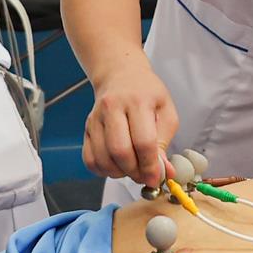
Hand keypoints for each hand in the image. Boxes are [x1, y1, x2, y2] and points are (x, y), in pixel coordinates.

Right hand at [83, 63, 178, 186]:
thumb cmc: (146, 93)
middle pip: (119, 151)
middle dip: (134, 172)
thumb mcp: (166, 111)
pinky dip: (103, 170)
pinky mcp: (86, 128)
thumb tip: (164, 171)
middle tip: (145, 176)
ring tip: (132, 169)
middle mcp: (112, 108)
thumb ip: (165, 142)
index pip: (143, 141)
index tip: (157, 178)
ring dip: (119, 173)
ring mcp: (96, 118)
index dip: (150, 166)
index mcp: (137, 101)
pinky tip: (116, 166)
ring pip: (102, 158)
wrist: (121, 75)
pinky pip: (89, 159)